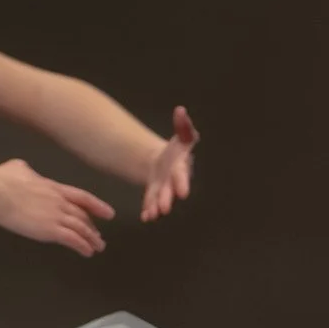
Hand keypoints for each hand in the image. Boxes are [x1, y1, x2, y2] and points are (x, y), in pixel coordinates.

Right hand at [0, 158, 112, 255]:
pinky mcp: (49, 229)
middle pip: (83, 216)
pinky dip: (82, 246)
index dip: (97, 206)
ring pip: (81, 229)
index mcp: (53, 187)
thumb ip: (26, 170)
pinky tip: (87, 252)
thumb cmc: (2, 178)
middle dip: (92, 227)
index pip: (82, 197)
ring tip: (98, 247)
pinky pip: (72, 239)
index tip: (108, 213)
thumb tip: (23, 169)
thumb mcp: (17, 168)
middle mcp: (60, 201)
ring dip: (91, 239)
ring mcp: (56, 215)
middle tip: (98, 237)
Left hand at [140, 105, 197, 220]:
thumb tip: (180, 110)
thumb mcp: (182, 136)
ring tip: (152, 215)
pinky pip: (151, 203)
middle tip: (164, 208)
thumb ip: (182, 125)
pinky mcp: (154, 195)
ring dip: (157, 207)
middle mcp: (174, 181)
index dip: (181, 183)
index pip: (181, 175)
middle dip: (167, 198)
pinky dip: (149, 210)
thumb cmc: (177, 150)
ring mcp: (164, 190)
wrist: (167, 162)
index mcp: (180, 167)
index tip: (182, 193)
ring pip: (161, 200)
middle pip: (170, 190)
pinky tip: (145, 217)